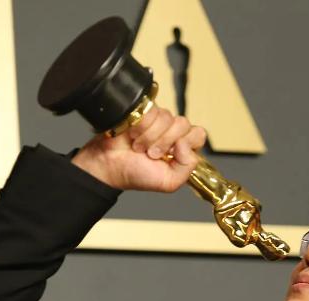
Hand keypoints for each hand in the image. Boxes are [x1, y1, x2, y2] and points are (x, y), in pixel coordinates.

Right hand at [71, 106, 206, 191]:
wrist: (109, 166)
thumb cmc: (136, 174)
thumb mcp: (169, 182)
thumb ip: (187, 167)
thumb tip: (185, 143)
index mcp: (182, 147)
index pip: (198, 134)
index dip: (186, 144)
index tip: (171, 155)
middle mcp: (172, 131)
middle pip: (183, 124)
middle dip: (165, 143)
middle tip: (151, 154)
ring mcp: (157, 120)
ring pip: (167, 117)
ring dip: (150, 137)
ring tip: (139, 147)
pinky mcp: (142, 110)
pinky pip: (151, 112)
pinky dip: (141, 127)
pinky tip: (133, 136)